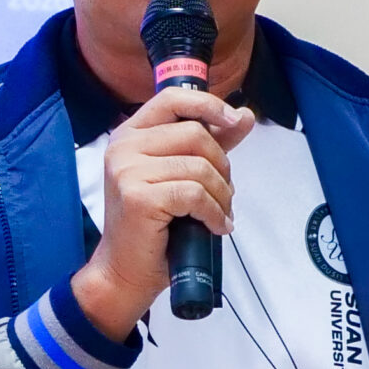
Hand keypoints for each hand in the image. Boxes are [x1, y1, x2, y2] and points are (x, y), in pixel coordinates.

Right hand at [71, 88, 255, 339]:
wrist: (126, 270)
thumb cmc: (153, 225)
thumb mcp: (179, 174)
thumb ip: (210, 143)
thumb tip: (245, 115)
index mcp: (130, 134)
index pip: (173, 98)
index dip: (208, 104)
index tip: (235, 120)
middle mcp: (123, 146)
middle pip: (195, 134)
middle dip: (221, 166)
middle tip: (223, 194)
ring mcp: (127, 170)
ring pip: (199, 167)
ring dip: (221, 195)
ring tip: (219, 214)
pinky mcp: (139, 197)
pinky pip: (195, 194)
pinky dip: (214, 213)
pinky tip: (215, 227)